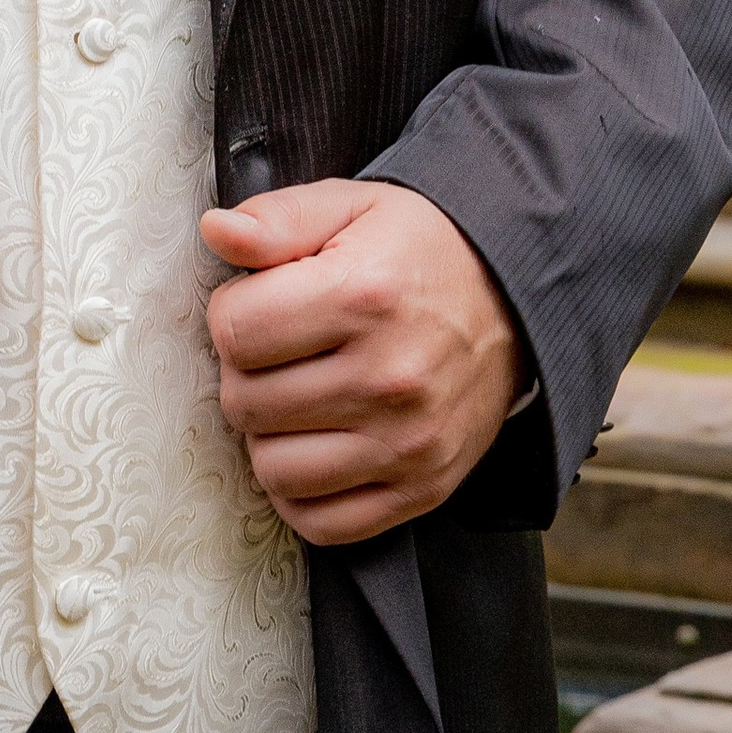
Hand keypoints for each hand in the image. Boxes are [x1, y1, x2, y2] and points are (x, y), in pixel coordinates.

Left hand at [198, 179, 520, 545]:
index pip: (235, 333)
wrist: (514, 300)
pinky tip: (315, 448)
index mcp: (363, 296)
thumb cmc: (419, 252)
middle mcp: (388, 378)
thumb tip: (217, 231)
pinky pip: (322, 524)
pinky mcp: (422, 489)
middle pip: (246, 403)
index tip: (259, 305)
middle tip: (279, 354)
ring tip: (296, 400)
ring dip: (269, 437)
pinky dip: (303, 495)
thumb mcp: (350, 208)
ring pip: (274, 471)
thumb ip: (277, 219)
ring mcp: (407, 443)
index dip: (232, 314)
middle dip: (246, 375)